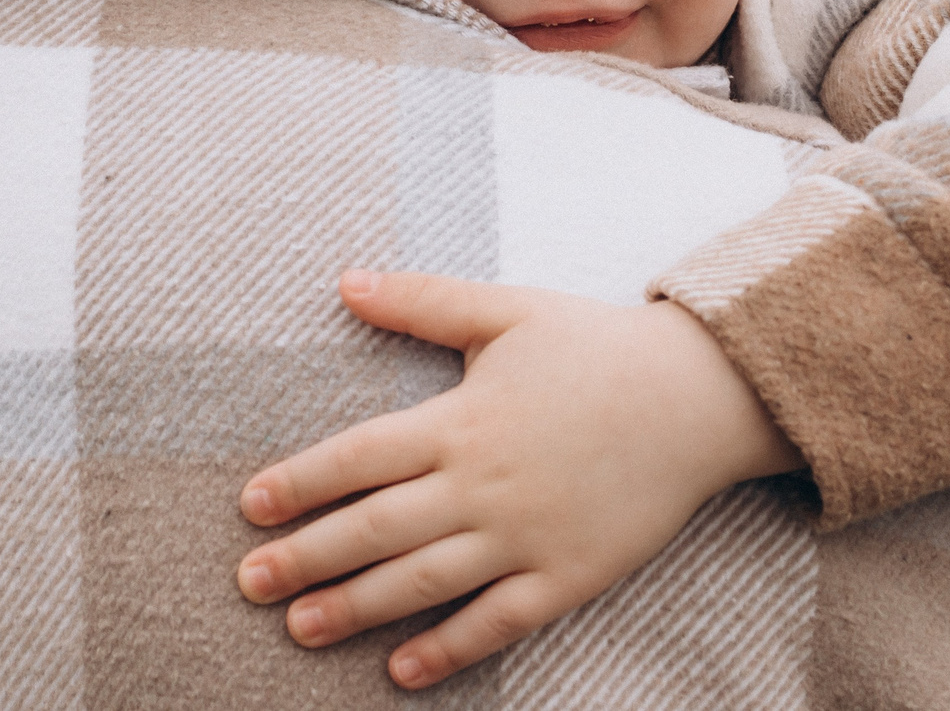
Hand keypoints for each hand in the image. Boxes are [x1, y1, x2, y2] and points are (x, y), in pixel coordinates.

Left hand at [235, 270, 802, 689]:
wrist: (699, 397)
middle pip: (375, 528)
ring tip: (299, 626)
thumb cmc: (597, 346)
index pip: (360, 457)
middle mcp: (483, 484)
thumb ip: (423, 300)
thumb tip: (346, 280)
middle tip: (250, 582)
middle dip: (306, 557)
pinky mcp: (566, 576)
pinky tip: (400, 669)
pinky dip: (446, 648)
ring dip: (354, 608)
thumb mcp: (507, 309)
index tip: (252, 505)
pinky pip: (495, 622)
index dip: (302, 483)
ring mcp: (524, 536)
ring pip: (422, 582)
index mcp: (462, 418)